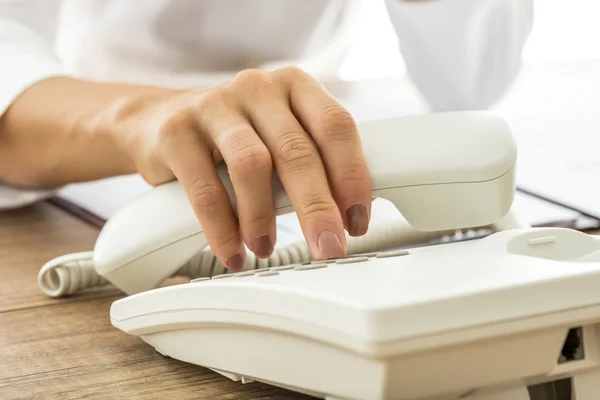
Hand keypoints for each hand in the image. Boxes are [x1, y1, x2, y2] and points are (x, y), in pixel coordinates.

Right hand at [112, 67, 371, 270]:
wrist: (161, 121)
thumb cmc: (237, 137)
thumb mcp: (280, 136)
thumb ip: (312, 162)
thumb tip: (346, 216)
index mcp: (294, 86)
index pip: (336, 126)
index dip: (352, 177)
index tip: (356, 221)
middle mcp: (257, 88)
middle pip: (297, 151)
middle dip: (317, 208)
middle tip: (328, 247)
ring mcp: (214, 106)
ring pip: (252, 165)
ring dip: (264, 218)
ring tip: (265, 248)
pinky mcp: (177, 132)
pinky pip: (205, 188)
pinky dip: (222, 229)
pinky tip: (233, 251)